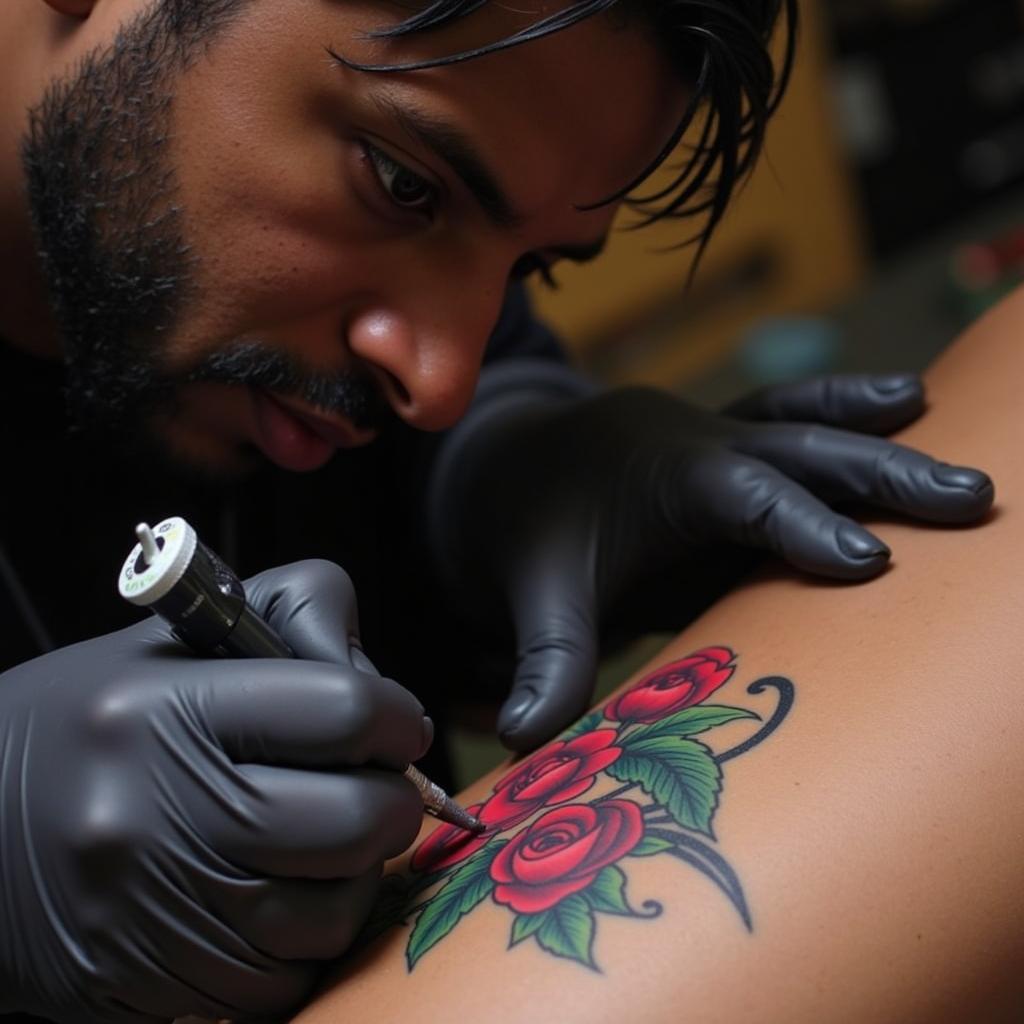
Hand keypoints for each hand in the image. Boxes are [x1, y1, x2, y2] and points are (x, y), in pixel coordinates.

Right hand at [0, 560, 430, 1023]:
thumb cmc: (93, 720)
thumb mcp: (178, 637)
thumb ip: (293, 615)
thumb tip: (378, 680)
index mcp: (165, 710)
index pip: (344, 709)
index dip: (396, 717)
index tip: (395, 724)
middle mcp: (158, 812)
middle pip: (358, 818)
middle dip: (392, 800)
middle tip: (374, 786)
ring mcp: (160, 908)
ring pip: (338, 909)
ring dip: (360, 872)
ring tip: (330, 840)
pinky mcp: (159, 982)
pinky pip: (292, 975)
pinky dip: (310, 936)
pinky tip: (284, 894)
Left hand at [432, 374, 992, 750]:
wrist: (509, 464)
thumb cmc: (532, 532)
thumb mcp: (538, 595)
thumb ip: (547, 661)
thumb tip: (522, 739)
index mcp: (658, 479)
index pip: (742, 499)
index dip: (804, 528)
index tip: (871, 563)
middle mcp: (694, 444)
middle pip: (795, 450)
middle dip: (883, 471)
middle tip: (970, 497)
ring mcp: (712, 435)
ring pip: (801, 423)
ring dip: (872, 426)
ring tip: (939, 420)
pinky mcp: (723, 445)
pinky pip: (789, 419)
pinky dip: (841, 411)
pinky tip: (906, 401)